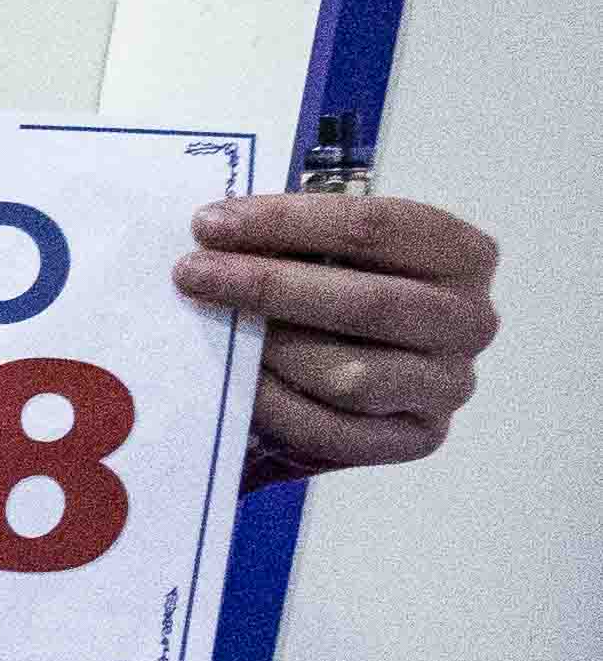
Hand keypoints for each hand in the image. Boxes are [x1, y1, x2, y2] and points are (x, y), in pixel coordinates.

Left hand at [185, 187, 499, 473]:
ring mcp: (448, 385)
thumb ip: (296, 242)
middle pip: (366, 302)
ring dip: (273, 352)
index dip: (286, 221)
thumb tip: (218, 229)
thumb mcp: (331, 255)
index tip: (209, 223)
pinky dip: (277, 407)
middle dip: (268, 285)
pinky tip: (236, 385)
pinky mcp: (416, 439)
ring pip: (353, 373)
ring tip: (211, 332)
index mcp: (461, 255)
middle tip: (191, 274)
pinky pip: (335, 430)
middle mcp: (469, 321)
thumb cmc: (336, 297)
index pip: (376, 227)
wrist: (349, 380)